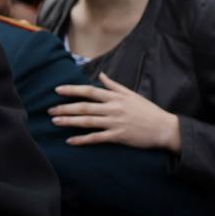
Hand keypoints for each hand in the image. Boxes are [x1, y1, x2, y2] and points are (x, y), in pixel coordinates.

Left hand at [50, 73, 181, 150]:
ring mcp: (115, 123)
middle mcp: (113, 109)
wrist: (164, 128)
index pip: (89, 91)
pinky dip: (82, 139)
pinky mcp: (118, 136)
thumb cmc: (148, 110)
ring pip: (87, 121)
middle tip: (49, 110)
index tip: (57, 90)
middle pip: (84, 107)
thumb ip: (114, 85)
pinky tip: (70, 141)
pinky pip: (96, 138)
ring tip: (55, 121)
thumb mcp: (132, 94)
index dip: (72, 90)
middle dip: (65, 108)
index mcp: (115, 97)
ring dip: (69, 122)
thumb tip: (101, 75)